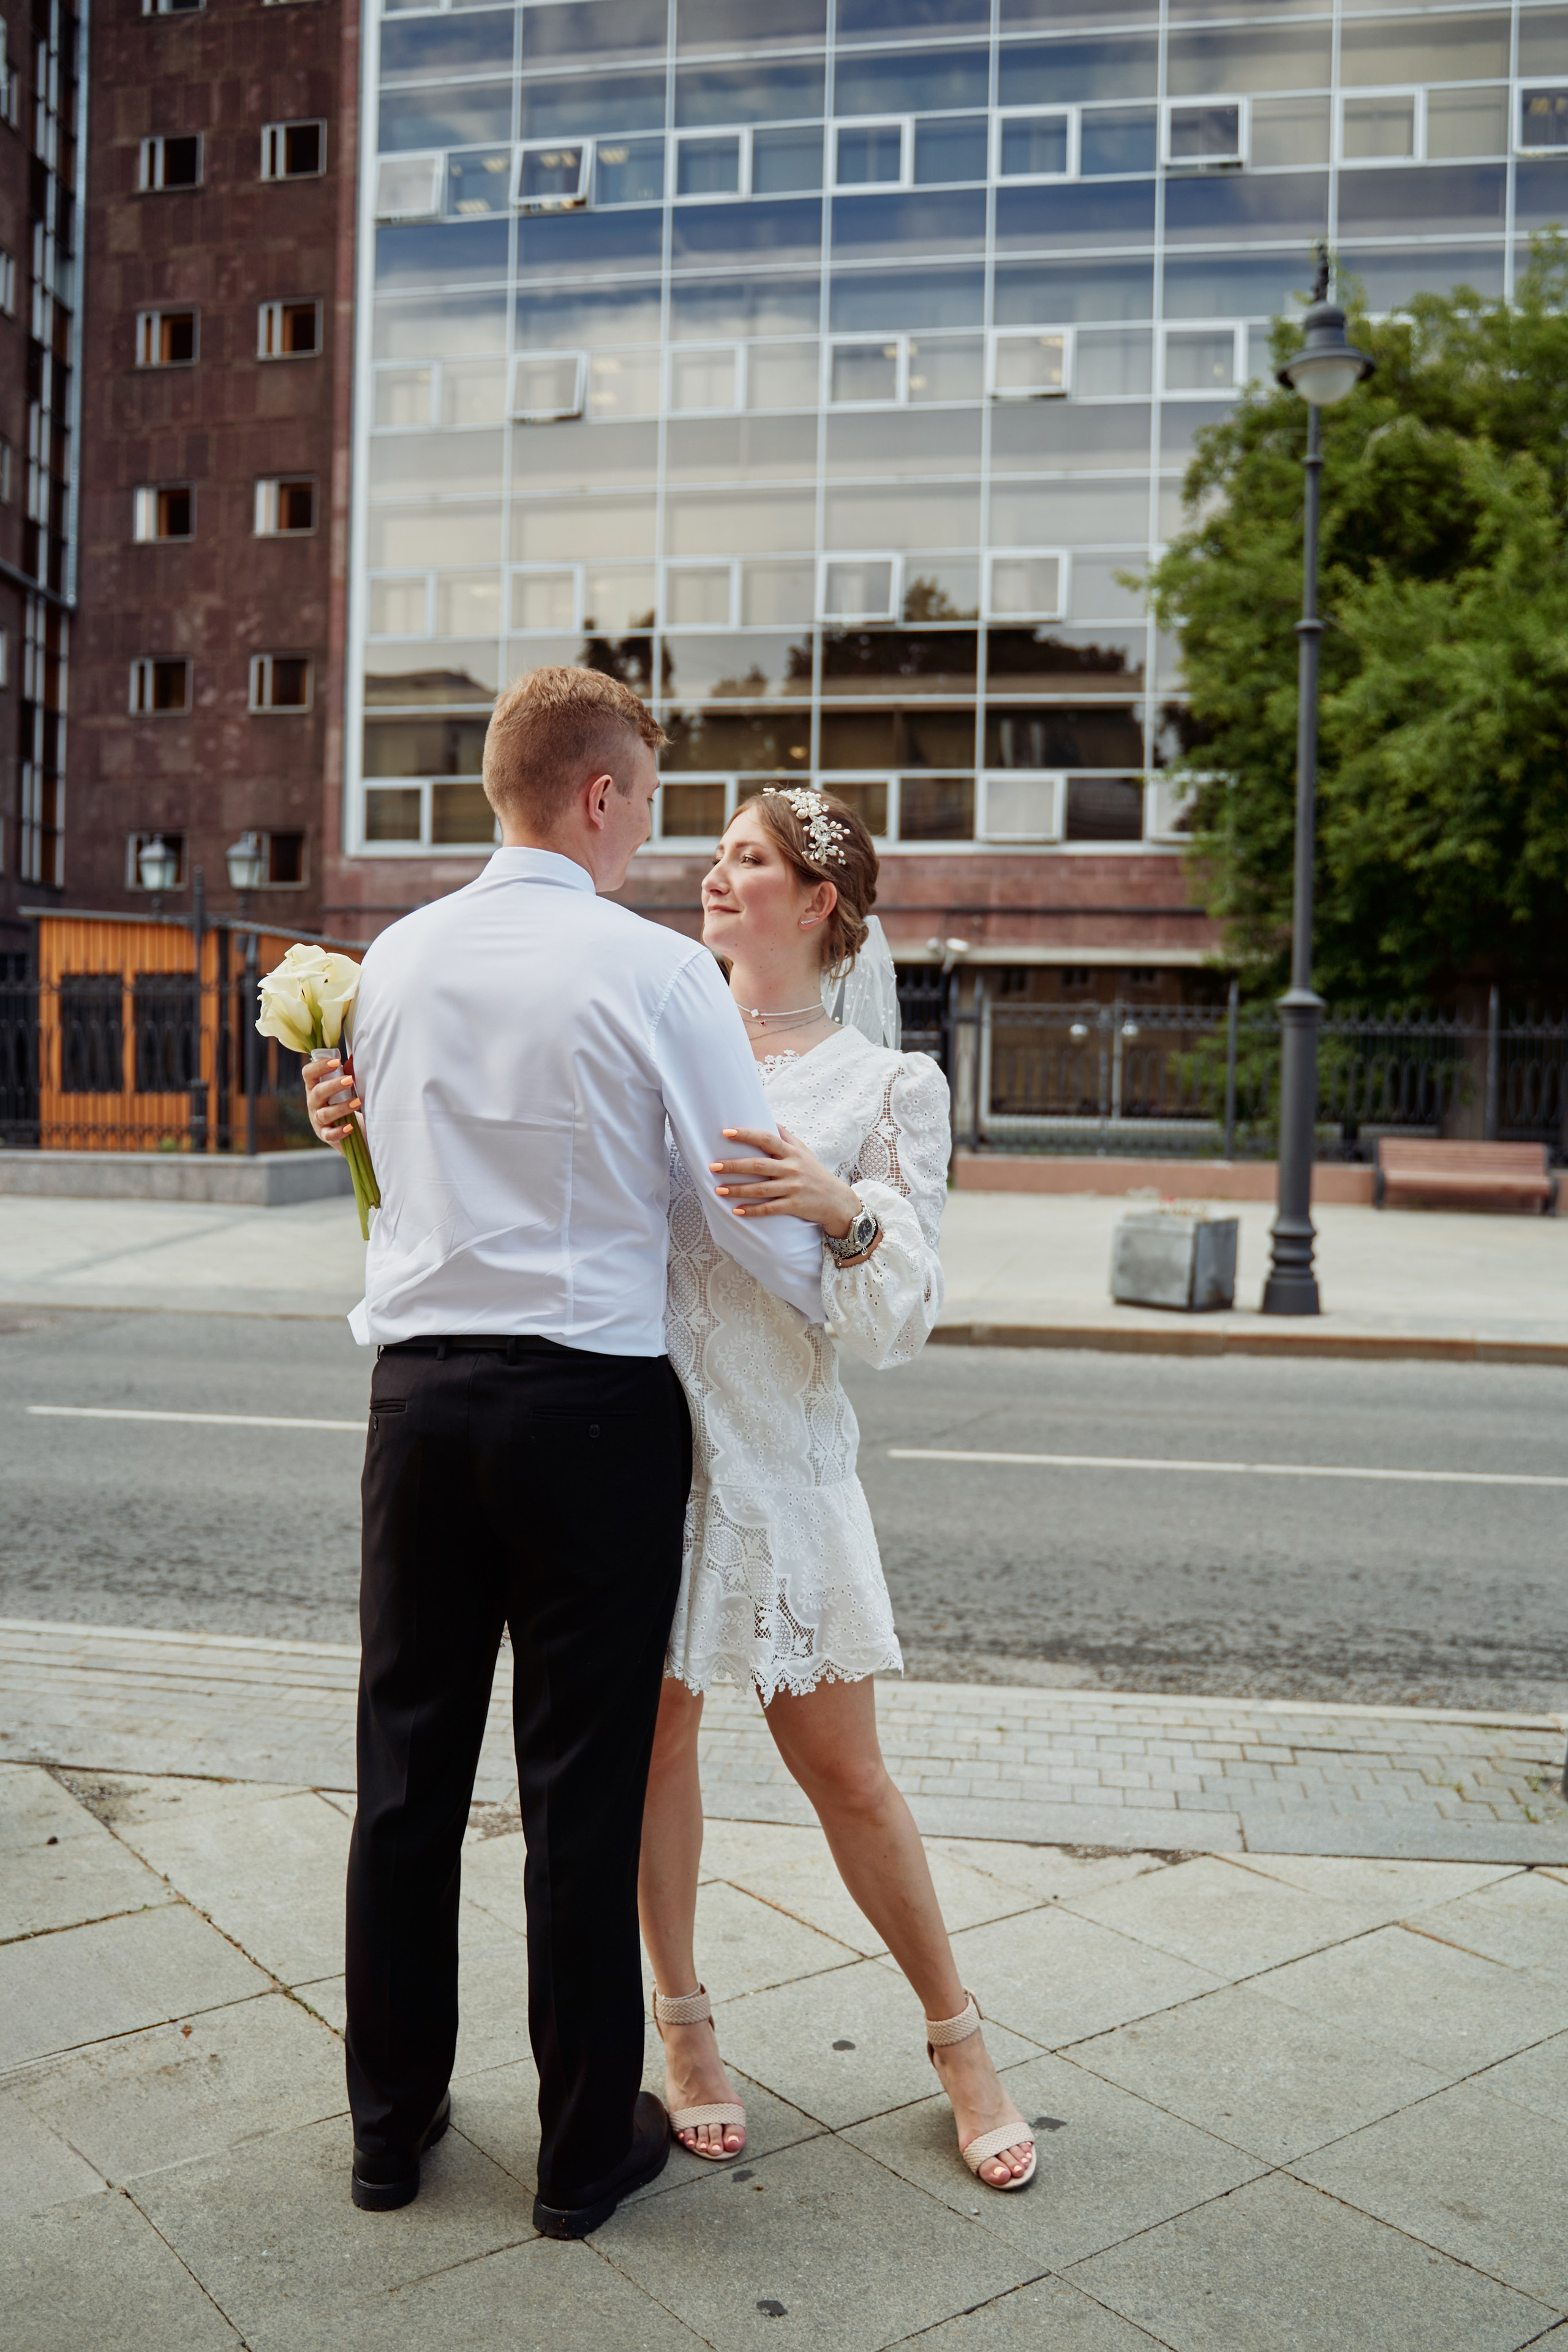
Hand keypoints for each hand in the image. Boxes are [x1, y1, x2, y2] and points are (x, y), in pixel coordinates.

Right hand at [303, 1054, 359, 1155]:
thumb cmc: (344, 1102)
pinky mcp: (325, 1135)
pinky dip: (339, 1132)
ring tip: (357, 1102)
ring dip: (341, 1107)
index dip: (319, 1066)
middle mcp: (313, 1103)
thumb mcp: (345, 1088)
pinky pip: (329, 1135)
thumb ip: (347, 1074)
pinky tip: (350, 1127)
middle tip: (349, 1080)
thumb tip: (353, 1058)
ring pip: (324, 1114)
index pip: (309, 1073)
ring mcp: (318, 1120)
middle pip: (317, 1092)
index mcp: (315, 1087)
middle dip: (333, 1086)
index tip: (336, 1062)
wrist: (349, 1130)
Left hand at [710, 1125, 861, 1236]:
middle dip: (734, 1165)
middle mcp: (792, 1168)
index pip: (767, 1139)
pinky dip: (753, 1210)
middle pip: (759, 1165)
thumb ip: (785, 1136)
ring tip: (718, 1190)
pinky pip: (770, 1209)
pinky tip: (737, 1211)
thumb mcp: (803, 1150)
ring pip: (761, 1189)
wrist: (836, 1200)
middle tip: (713, 1166)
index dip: (746, 1135)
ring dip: (738, 1190)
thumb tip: (767, 1117)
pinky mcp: (794, 1205)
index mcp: (791, 1152)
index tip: (726, 1133)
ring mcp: (793, 1187)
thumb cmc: (814, 1172)